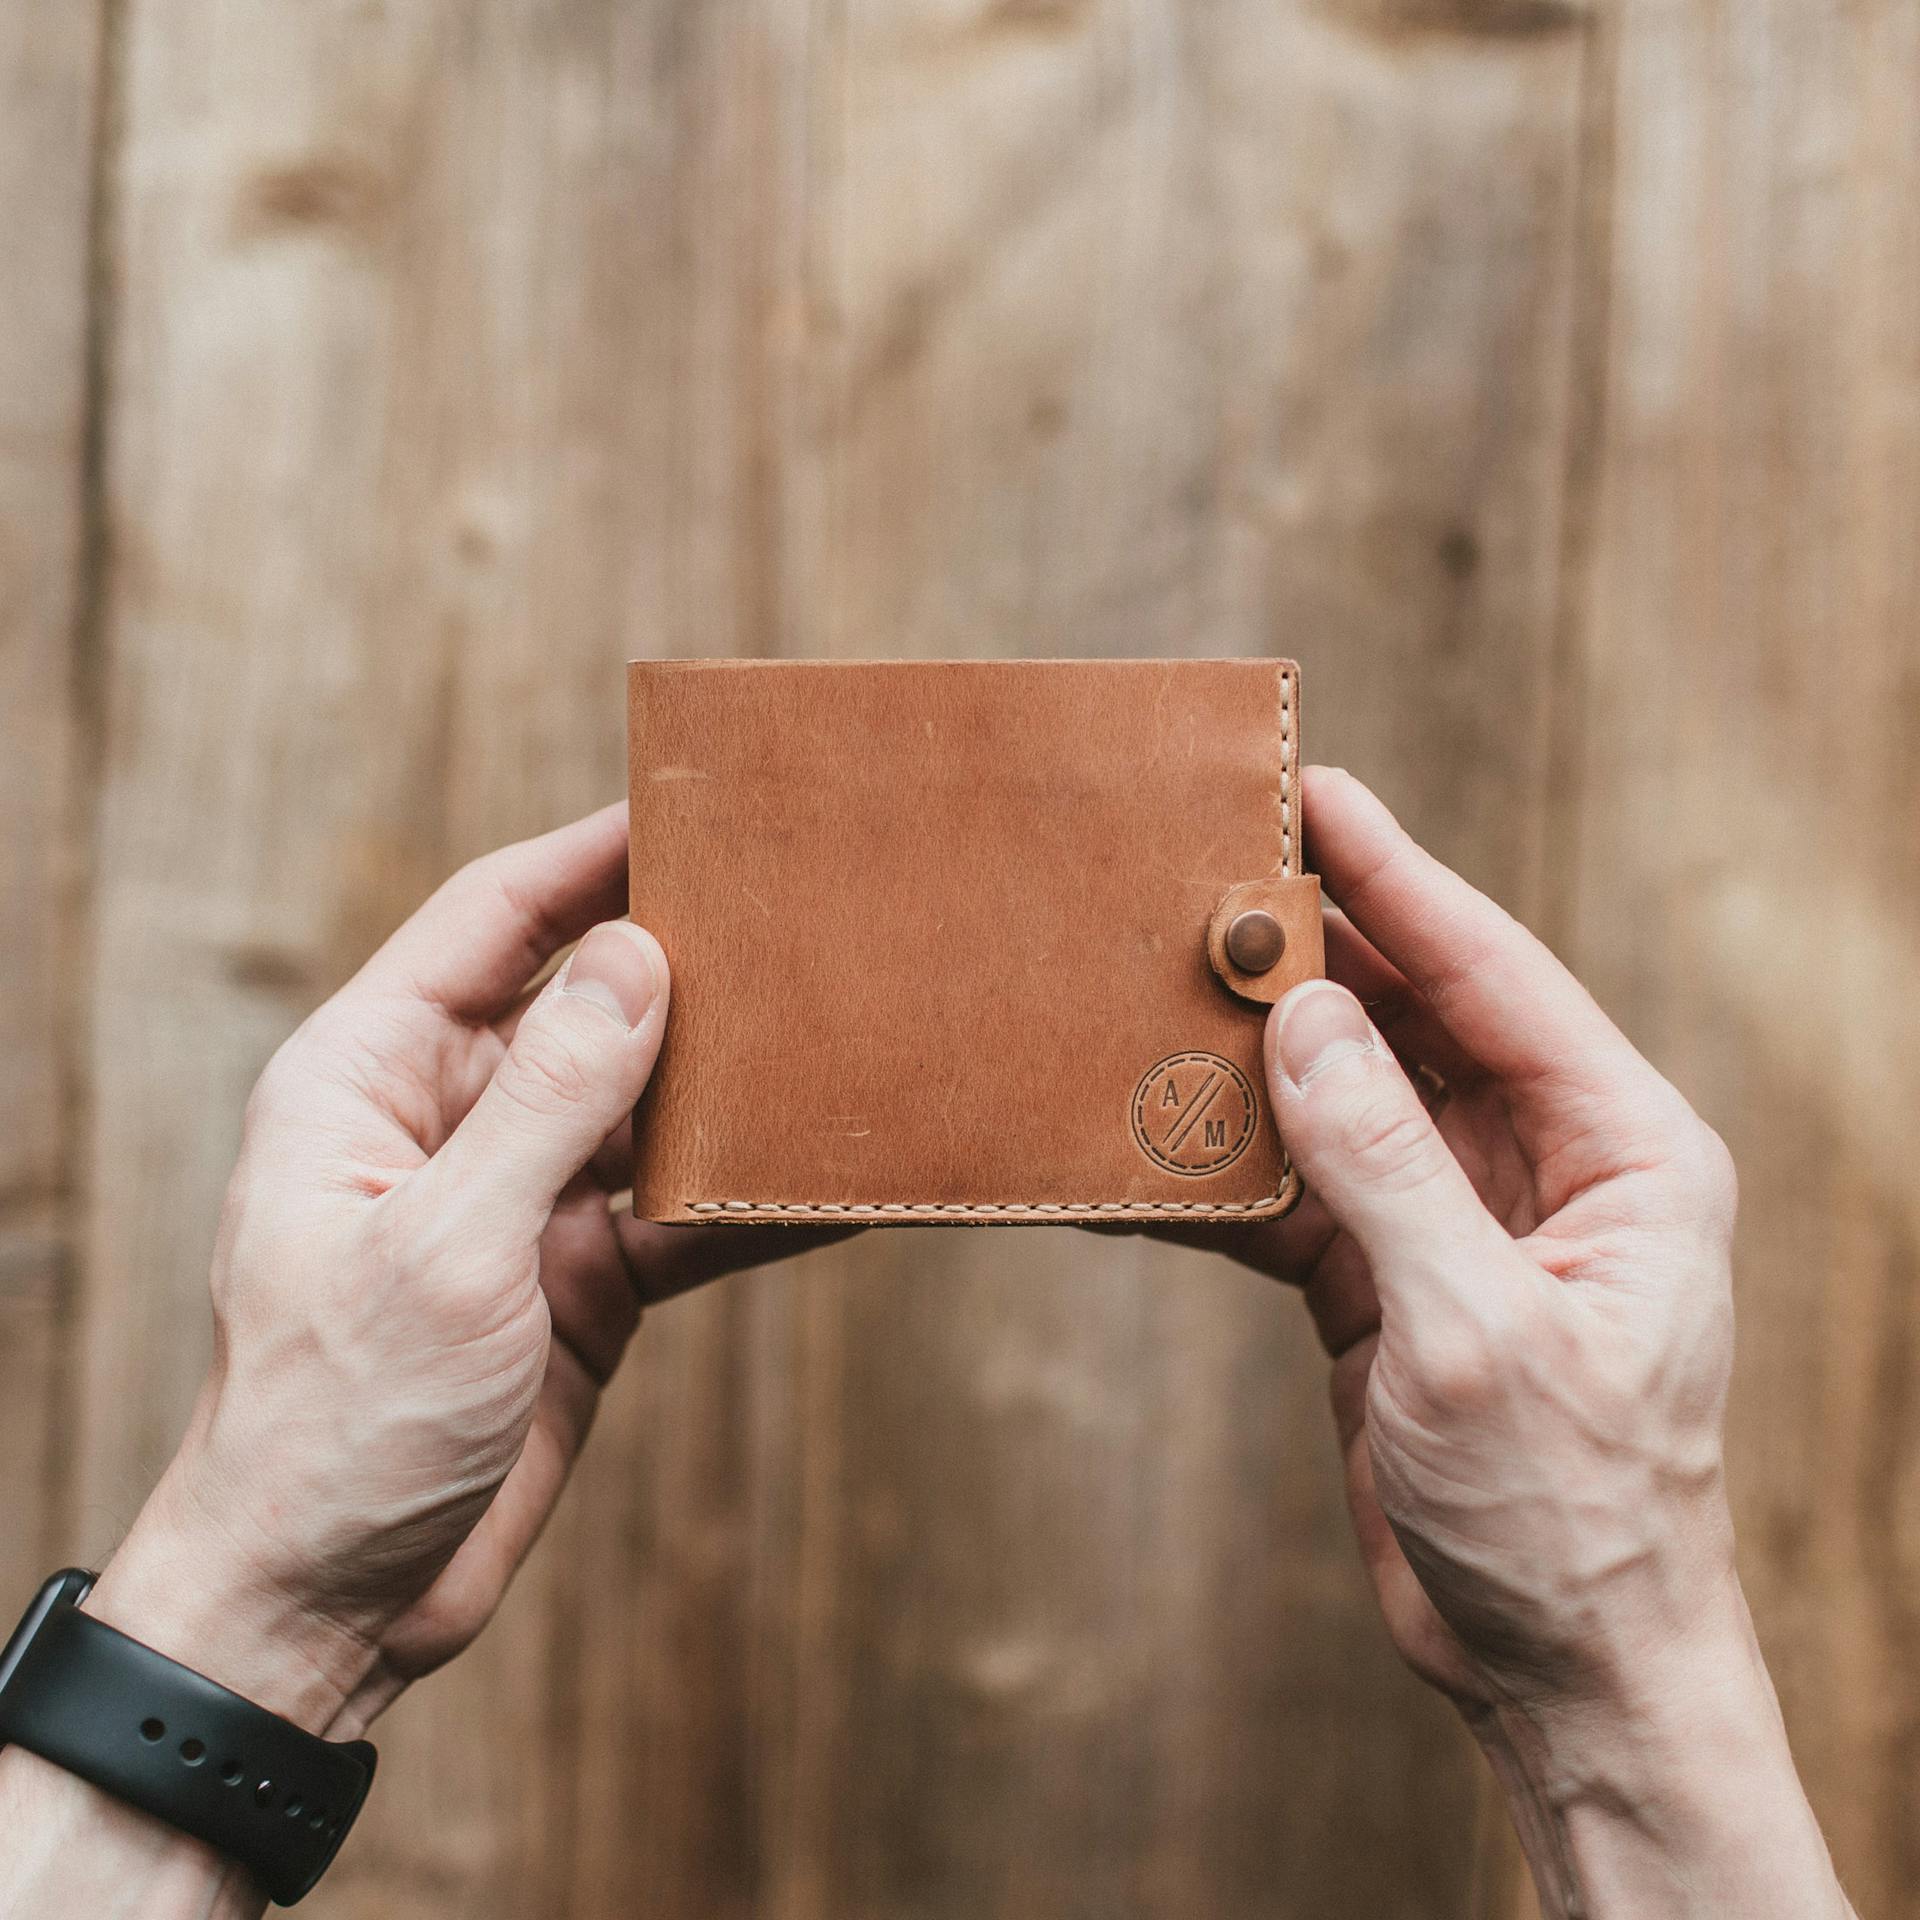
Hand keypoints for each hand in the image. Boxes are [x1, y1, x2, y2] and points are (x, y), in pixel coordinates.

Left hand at [83, 802, 835, 1739]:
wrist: (327, 1608)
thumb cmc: (334, 1419)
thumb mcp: (444, 1244)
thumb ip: (548, 1098)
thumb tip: (639, 957)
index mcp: (368, 1076)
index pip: (490, 920)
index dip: (585, 855)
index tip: (688, 803)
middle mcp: (445, 1120)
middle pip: (584, 1004)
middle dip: (683, 963)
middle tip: (796, 910)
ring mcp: (517, 1202)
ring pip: (645, 1109)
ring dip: (730, 1084)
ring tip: (838, 1031)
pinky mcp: (576, 1282)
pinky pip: (679, 1217)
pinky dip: (750, 1203)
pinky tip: (833, 1180)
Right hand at [1143, 768, 1847, 1916]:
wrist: (1562, 1669)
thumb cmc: (1570, 1511)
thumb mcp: (1479, 1331)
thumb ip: (1388, 1168)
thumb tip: (1309, 1022)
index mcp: (1621, 1150)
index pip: (1496, 979)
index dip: (1403, 881)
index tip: (1319, 792)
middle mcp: (1545, 1165)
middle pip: (1416, 1018)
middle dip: (1318, 951)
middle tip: (1211, 870)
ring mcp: (1461, 1220)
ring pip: (1347, 1095)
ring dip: (1260, 1051)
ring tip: (1159, 982)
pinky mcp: (1392, 1281)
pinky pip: (1300, 1189)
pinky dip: (1227, 1165)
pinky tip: (1149, 1137)